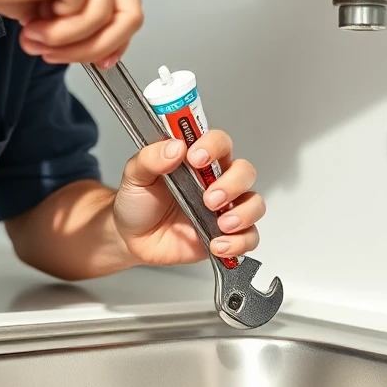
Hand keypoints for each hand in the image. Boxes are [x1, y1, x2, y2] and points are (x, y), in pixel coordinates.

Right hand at [0, 0, 142, 66]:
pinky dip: (58, 34)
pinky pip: (86, 18)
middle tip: (57, 54)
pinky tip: (31, 25)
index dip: (115, 36)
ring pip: (107, 20)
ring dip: (68, 42)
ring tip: (34, 37)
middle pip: (129, 11)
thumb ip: (78, 13)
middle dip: (94, 46)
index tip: (102, 60)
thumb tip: (101, 47)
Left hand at [112, 130, 264, 266]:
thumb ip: (151, 158)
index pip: (219, 142)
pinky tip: (217, 244)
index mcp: (198, 161)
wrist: (132, 239)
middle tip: (209, 198)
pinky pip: (249, 237)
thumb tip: (174, 146)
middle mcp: (216, 181)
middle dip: (232, 184)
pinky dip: (239, 242)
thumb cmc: (138, 202)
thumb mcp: (135, 175)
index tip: (196, 157)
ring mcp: (223, 209)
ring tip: (221, 224)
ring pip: (254, 204)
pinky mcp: (225, 235)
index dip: (213, 146)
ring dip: (243, 213)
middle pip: (245, 172)